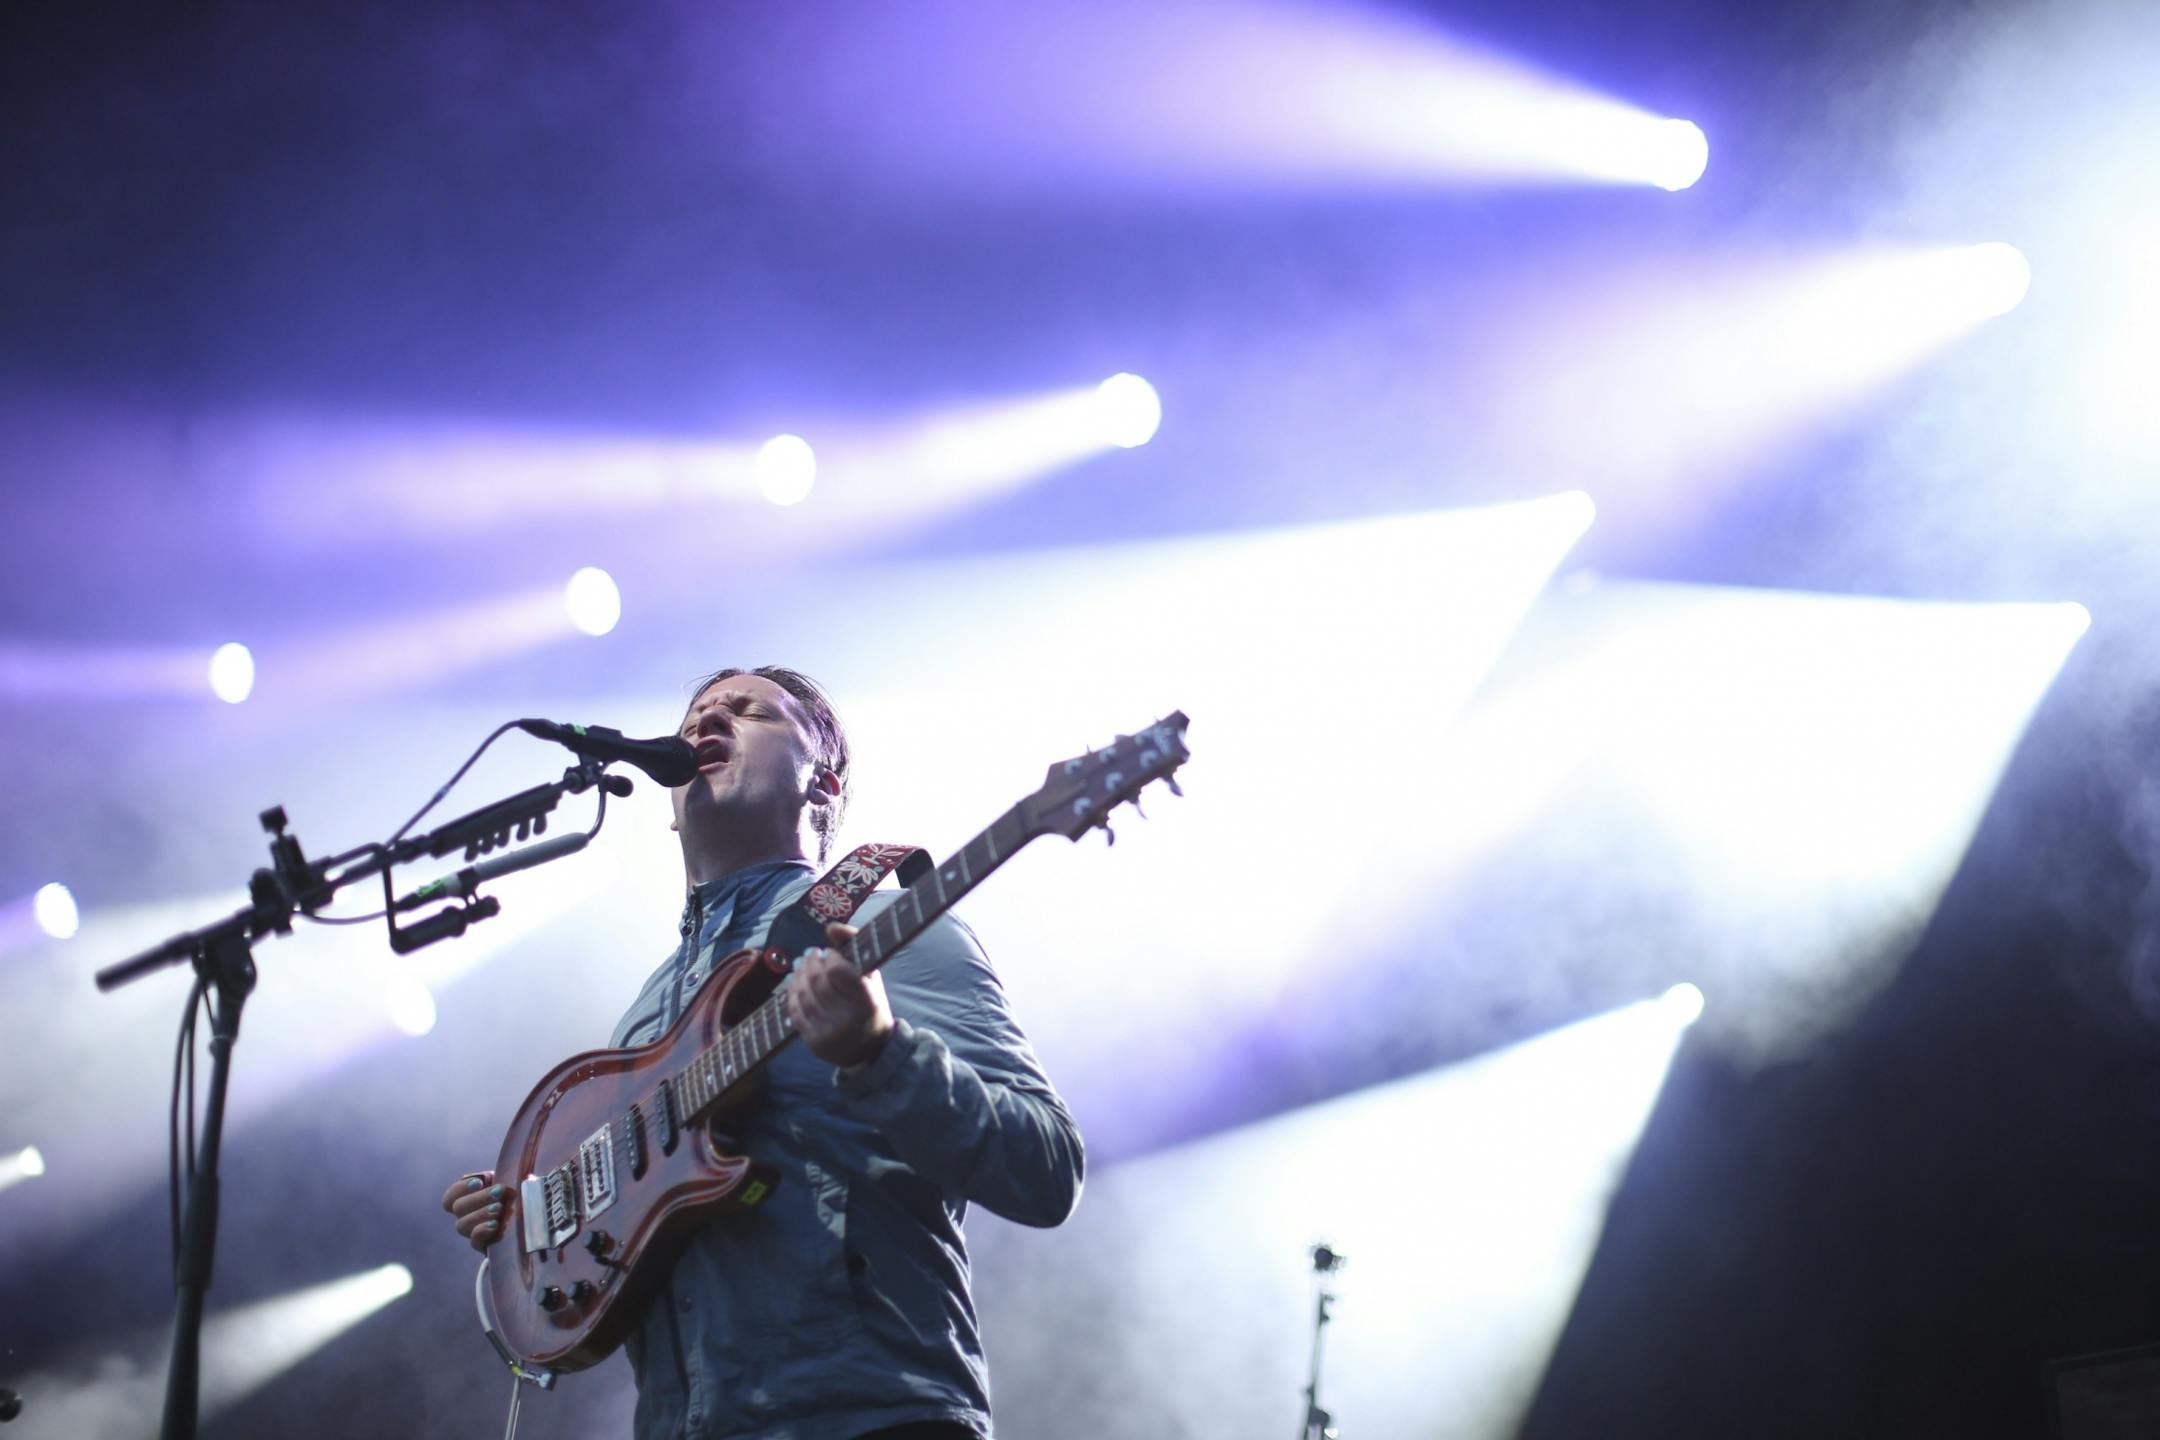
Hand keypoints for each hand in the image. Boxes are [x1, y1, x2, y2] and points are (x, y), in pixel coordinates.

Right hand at [441, 1171, 515, 1252]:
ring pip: (463, 1225)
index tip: (479, 1182)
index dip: (460, 1189)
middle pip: (458, 1208)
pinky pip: (475, 1242)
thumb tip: (498, 1175)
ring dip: (480, 1214)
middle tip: (499, 1191)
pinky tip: (497, 1225)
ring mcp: (472, 1232)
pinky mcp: (484, 1246)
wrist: (530, 1217)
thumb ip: (502, 1174)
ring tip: (499, 1208)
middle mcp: (465, 1216)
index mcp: (466, 1198)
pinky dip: (484, 1232)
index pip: (450, 1197)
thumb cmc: (516, 1194)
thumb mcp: (509, 1180)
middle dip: (478, 1198)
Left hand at [785, 921, 893, 1069]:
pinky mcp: (814, 1044)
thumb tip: (830, 927)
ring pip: (803, 995)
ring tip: (801, 965)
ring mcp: (829, 1034)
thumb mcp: (871, 976)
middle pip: (817, 981)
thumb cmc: (870, 1005)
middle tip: (809, 953)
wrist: (870, 1049)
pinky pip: (795, 1012)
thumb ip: (854, 946)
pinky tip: (795, 983)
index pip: (838, 971)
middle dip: (810, 962)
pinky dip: (791, 994)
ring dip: (798, 975)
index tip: (829, 952)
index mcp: (867, 1002)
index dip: (830, 957)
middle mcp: (848, 1020)